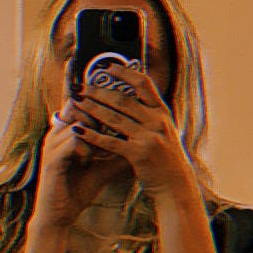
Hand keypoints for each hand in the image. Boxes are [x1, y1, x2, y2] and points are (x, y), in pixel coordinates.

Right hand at [30, 100, 123, 234]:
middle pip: (78, 104)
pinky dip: (89, 148)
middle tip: (114, 131)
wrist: (58, 217)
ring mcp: (52, 146)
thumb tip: (139, 143)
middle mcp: (56, 134)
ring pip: (79, 121)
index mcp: (65, 133)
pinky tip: (92, 161)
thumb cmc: (77, 191)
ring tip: (105, 149)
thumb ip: (115, 155)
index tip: (121, 112)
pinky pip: (74, 141)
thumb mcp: (101, 169)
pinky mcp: (52, 160)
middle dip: (99, 115)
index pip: (80, 102)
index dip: (100, 104)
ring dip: (96, 132)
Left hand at [64, 59, 195, 204]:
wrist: (175, 185)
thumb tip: (127, 96)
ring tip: (77, 103)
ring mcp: (149, 137)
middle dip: (99, 91)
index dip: (125, 72)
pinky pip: (111, 142)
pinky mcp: (139, 154)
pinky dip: (93, 135)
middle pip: (123, 100)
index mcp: (162, 112)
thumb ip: (148, 114)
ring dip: (92, 109)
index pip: (144, 83)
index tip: (107, 67)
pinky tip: (79, 130)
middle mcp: (157, 121)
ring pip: (114, 118)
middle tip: (81, 87)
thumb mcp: (163, 130)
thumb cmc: (165, 157)